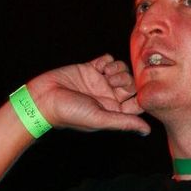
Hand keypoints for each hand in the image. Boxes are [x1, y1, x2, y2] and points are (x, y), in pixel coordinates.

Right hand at [28, 54, 150, 134]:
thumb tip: (146, 131)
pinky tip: (98, 67)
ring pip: (122, 69)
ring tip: (105, 74)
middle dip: (126, 80)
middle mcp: (109, 96)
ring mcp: (100, 82)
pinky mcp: (90, 68)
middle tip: (113, 82)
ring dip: (117, 68)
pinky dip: (107, 60)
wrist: (43, 98)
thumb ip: (124, 122)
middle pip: (132, 83)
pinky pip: (107, 59)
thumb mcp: (100, 119)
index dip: (141, 95)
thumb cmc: (69, 113)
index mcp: (113, 111)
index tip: (136, 90)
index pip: (137, 102)